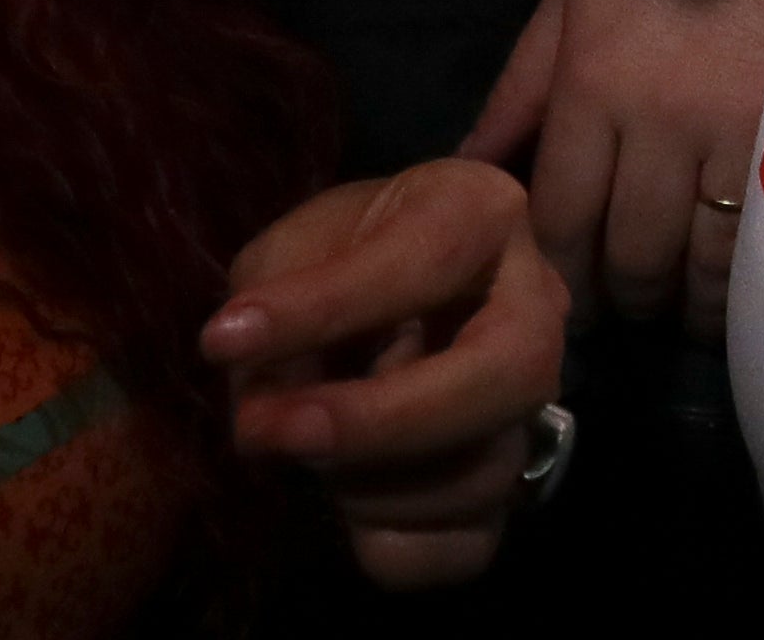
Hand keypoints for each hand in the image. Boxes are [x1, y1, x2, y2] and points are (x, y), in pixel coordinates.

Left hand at [205, 159, 570, 591]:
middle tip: (265, 433)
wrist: (395, 294)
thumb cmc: (345, 251)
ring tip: (300, 447)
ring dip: (365, 481)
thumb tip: (269, 399)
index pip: (424, 260)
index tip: (224, 339)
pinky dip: (391, 542)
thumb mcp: (297, 242)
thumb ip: (277, 296)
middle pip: (506, 374)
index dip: (325, 306)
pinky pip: (465, 548)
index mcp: (483, 214)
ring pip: (481, 472)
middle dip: (378, 419)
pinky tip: (348, 504)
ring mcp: (535, 406)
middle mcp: (539, 308)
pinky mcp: (511, 490)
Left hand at [463, 0, 763, 334]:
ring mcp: (733, 137)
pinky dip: (739, 278)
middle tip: (618, 311)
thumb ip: (518, 90)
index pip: (563, 217)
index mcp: (593, 87)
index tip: (560, 300)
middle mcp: (657, 124)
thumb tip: (467, 167)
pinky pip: (760, 239)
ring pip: (698, 261)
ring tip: (673, 311)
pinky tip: (730, 287)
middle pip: (631, 253)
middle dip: (620, 299)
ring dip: (680, 302)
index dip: (559, 275)